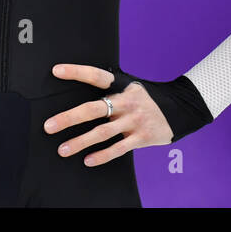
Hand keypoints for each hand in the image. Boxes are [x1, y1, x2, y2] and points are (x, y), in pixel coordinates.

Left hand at [43, 63, 172, 166]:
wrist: (182, 108)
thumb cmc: (148, 98)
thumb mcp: (131, 87)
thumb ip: (110, 90)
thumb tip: (82, 97)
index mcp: (122, 85)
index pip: (96, 76)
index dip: (76, 72)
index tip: (56, 71)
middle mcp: (127, 102)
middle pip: (93, 109)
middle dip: (69, 118)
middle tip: (49, 126)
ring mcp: (134, 120)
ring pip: (103, 133)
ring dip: (80, 142)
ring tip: (62, 149)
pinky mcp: (142, 137)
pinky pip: (118, 148)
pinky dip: (102, 155)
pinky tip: (88, 160)